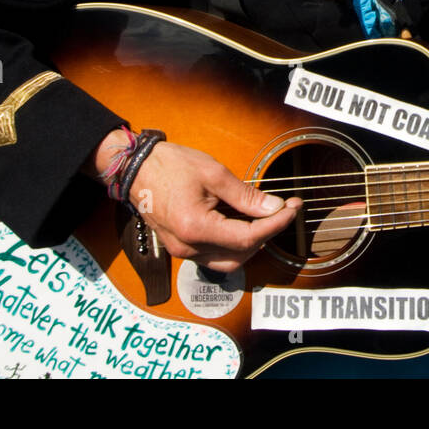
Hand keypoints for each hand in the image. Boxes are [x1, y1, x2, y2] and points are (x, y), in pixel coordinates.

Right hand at [128, 140, 300, 271]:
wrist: (136, 168)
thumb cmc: (170, 166)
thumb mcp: (214, 174)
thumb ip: (246, 196)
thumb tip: (273, 207)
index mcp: (195, 228)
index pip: (248, 237)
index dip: (275, 224)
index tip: (292, 208)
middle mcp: (187, 247)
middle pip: (240, 256)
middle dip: (265, 236)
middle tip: (282, 212)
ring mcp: (181, 251)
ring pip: (228, 262)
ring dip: (250, 244)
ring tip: (264, 218)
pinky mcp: (180, 247)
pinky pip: (213, 256)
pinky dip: (232, 245)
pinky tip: (242, 224)